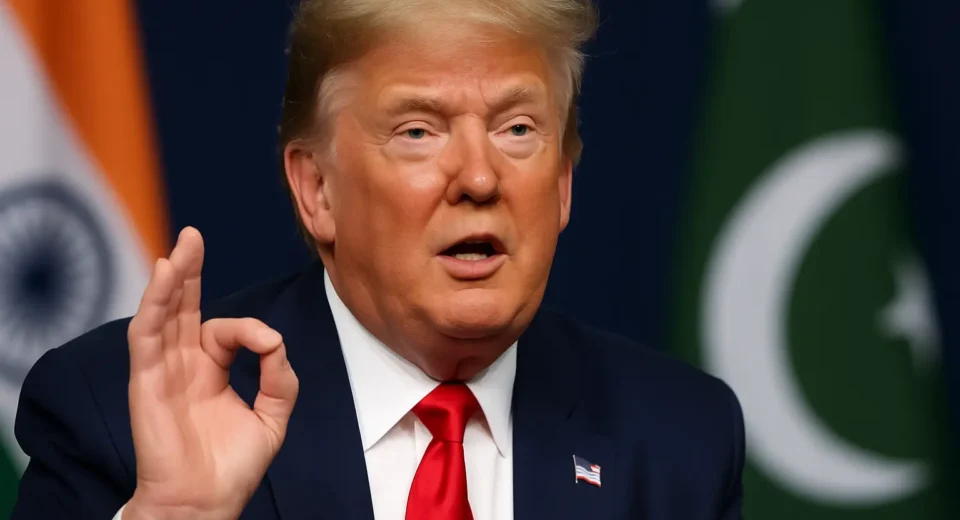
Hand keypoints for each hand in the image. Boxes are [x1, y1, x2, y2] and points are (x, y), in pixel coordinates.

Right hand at [123, 227, 298, 519]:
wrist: (205, 504)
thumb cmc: (232, 467)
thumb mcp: (272, 417)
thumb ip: (280, 377)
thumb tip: (275, 341)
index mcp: (211, 371)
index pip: (227, 331)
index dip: (251, 330)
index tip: (269, 345)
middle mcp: (184, 365)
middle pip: (184, 308)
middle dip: (190, 271)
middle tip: (194, 236)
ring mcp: (162, 371)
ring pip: (163, 315)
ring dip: (171, 280)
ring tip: (180, 247)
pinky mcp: (145, 382)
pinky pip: (146, 337)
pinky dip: (153, 305)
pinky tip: (162, 278)